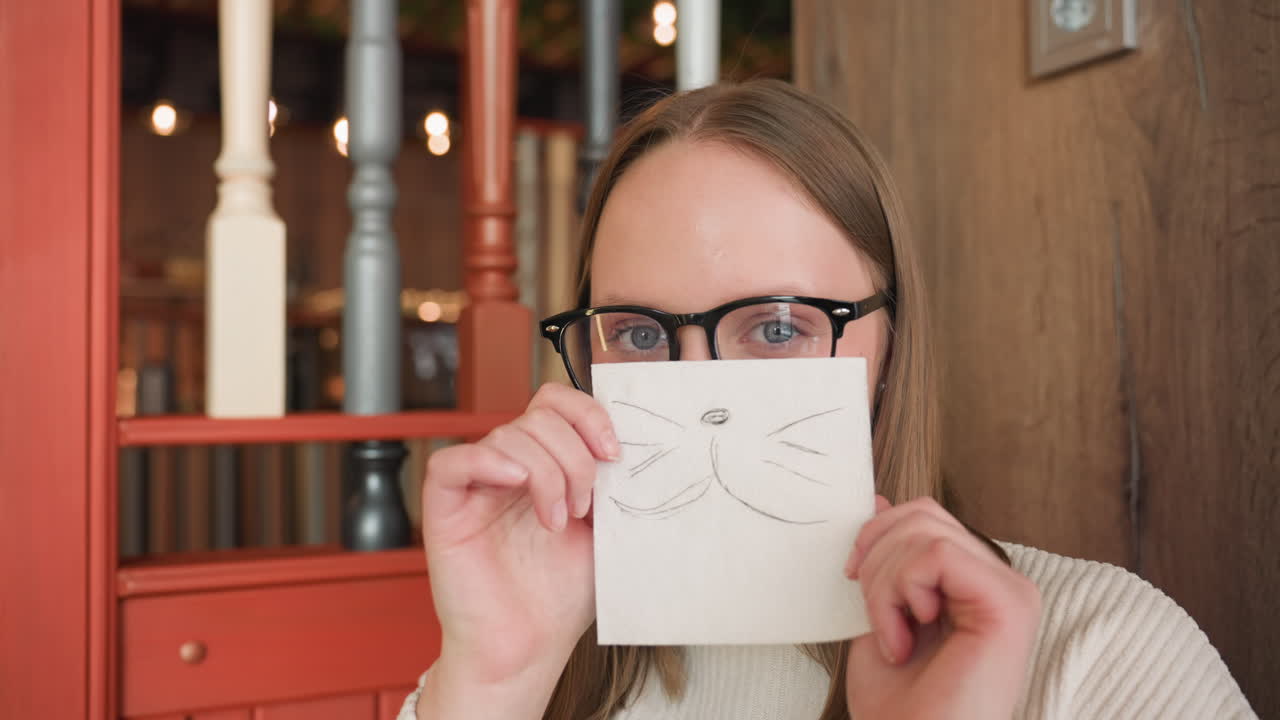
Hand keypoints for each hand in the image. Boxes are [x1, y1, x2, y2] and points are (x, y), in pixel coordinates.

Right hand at [418, 383, 618, 716]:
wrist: (529, 648)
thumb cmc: (560, 596)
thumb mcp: (603, 528)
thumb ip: (610, 483)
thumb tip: (636, 445)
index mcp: (545, 464)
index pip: (556, 404)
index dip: (588, 414)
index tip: (614, 452)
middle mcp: (509, 469)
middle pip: (539, 417)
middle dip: (574, 456)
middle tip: (584, 506)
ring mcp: (476, 486)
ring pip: (507, 436)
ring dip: (546, 473)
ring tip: (556, 520)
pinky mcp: (445, 509)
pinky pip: (452, 462)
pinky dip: (488, 462)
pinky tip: (515, 484)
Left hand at [844, 496, 1040, 719]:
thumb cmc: (899, 704)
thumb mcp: (881, 613)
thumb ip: (887, 560)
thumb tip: (879, 501)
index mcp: (974, 583)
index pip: (924, 517)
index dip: (877, 534)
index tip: (851, 576)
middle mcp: (1000, 582)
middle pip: (923, 514)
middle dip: (877, 557)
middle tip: (874, 615)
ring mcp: (1011, 591)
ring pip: (926, 532)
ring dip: (886, 583)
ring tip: (892, 635)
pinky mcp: (1009, 604)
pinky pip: (938, 554)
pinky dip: (902, 590)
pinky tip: (907, 636)